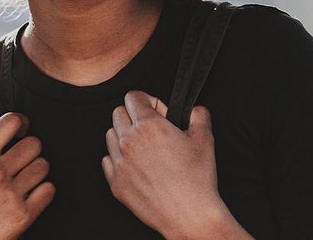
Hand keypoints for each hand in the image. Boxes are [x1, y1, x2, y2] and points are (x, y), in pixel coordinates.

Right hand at [0, 112, 54, 239]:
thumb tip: (8, 140)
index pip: (10, 121)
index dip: (22, 122)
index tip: (22, 130)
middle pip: (34, 144)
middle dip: (31, 151)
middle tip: (25, 162)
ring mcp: (10, 193)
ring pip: (43, 166)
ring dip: (38, 172)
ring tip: (27, 181)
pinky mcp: (22, 215)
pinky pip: (48, 190)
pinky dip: (43, 193)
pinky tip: (32, 197)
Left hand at [102, 91, 247, 238]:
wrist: (188, 214)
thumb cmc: (196, 179)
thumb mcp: (205, 138)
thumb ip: (198, 114)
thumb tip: (194, 109)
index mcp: (148, 126)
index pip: (133, 96)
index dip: (150, 101)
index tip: (160, 113)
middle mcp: (129, 141)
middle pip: (118, 112)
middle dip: (135, 115)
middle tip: (153, 129)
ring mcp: (119, 163)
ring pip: (110, 135)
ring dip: (124, 135)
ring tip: (144, 147)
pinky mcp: (116, 183)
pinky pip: (107, 160)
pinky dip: (118, 159)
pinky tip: (136, 165)